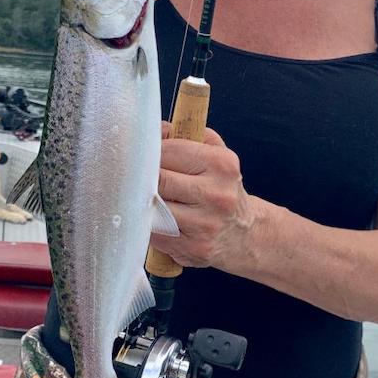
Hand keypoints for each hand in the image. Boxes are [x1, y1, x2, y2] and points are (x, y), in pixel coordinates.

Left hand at [150, 122, 256, 270]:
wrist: (245, 233)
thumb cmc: (222, 187)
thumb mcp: (217, 154)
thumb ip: (188, 135)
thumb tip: (156, 129)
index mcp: (222, 164)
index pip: (170, 151)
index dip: (149, 151)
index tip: (140, 154)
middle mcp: (216, 194)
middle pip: (160, 179)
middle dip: (143, 177)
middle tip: (133, 176)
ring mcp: (204, 225)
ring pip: (154, 208)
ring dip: (142, 202)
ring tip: (140, 196)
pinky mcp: (193, 249)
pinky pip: (156, 233)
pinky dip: (148, 224)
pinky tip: (151, 218)